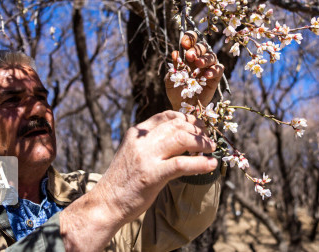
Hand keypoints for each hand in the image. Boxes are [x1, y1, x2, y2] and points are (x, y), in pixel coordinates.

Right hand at [60, 111, 216, 250]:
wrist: (106, 202)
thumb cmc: (123, 181)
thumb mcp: (133, 153)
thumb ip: (150, 143)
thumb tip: (177, 137)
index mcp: (136, 133)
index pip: (165, 116)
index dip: (187, 118)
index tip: (199, 125)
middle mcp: (141, 141)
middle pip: (177, 125)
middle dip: (197, 130)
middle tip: (209, 138)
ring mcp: (146, 157)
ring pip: (182, 138)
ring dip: (201, 142)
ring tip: (212, 148)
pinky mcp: (152, 175)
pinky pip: (182, 164)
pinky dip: (200, 163)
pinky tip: (211, 165)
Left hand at [165, 31, 223, 110]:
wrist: (182, 107)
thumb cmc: (176, 90)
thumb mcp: (171, 78)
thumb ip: (173, 67)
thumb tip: (175, 53)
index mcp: (188, 56)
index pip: (192, 41)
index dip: (190, 38)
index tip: (184, 43)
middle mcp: (199, 59)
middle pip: (203, 47)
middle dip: (196, 49)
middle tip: (189, 56)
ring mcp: (208, 68)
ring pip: (212, 56)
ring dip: (205, 58)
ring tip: (198, 64)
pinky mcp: (215, 78)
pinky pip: (219, 69)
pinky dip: (214, 70)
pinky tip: (206, 75)